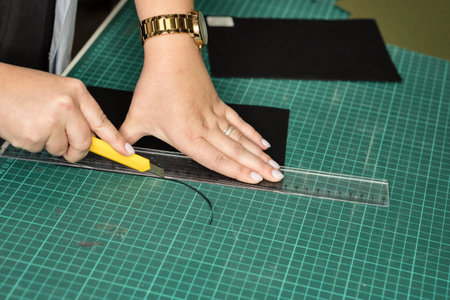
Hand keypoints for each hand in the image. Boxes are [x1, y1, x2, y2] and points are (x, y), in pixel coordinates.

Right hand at [0, 63, 133, 161]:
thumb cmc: (22, 87)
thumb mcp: (56, 91)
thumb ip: (76, 112)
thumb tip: (90, 138)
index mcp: (76, 92)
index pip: (102, 121)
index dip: (115, 140)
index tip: (126, 152)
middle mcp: (68, 106)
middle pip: (84, 142)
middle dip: (77, 151)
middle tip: (68, 149)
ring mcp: (51, 122)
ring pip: (61, 149)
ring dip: (49, 143)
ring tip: (34, 122)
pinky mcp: (34, 136)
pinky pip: (41, 150)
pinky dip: (32, 143)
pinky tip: (23, 125)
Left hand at [119, 35, 283, 183]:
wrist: (170, 56)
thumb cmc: (155, 86)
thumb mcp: (137, 116)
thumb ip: (127, 139)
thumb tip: (119, 155)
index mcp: (186, 135)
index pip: (216, 159)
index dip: (236, 171)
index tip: (254, 180)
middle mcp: (205, 128)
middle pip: (236, 151)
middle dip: (258, 167)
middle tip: (277, 177)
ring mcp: (215, 116)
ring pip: (242, 139)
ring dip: (260, 154)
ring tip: (276, 165)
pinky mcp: (219, 105)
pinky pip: (240, 122)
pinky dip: (252, 134)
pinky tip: (263, 144)